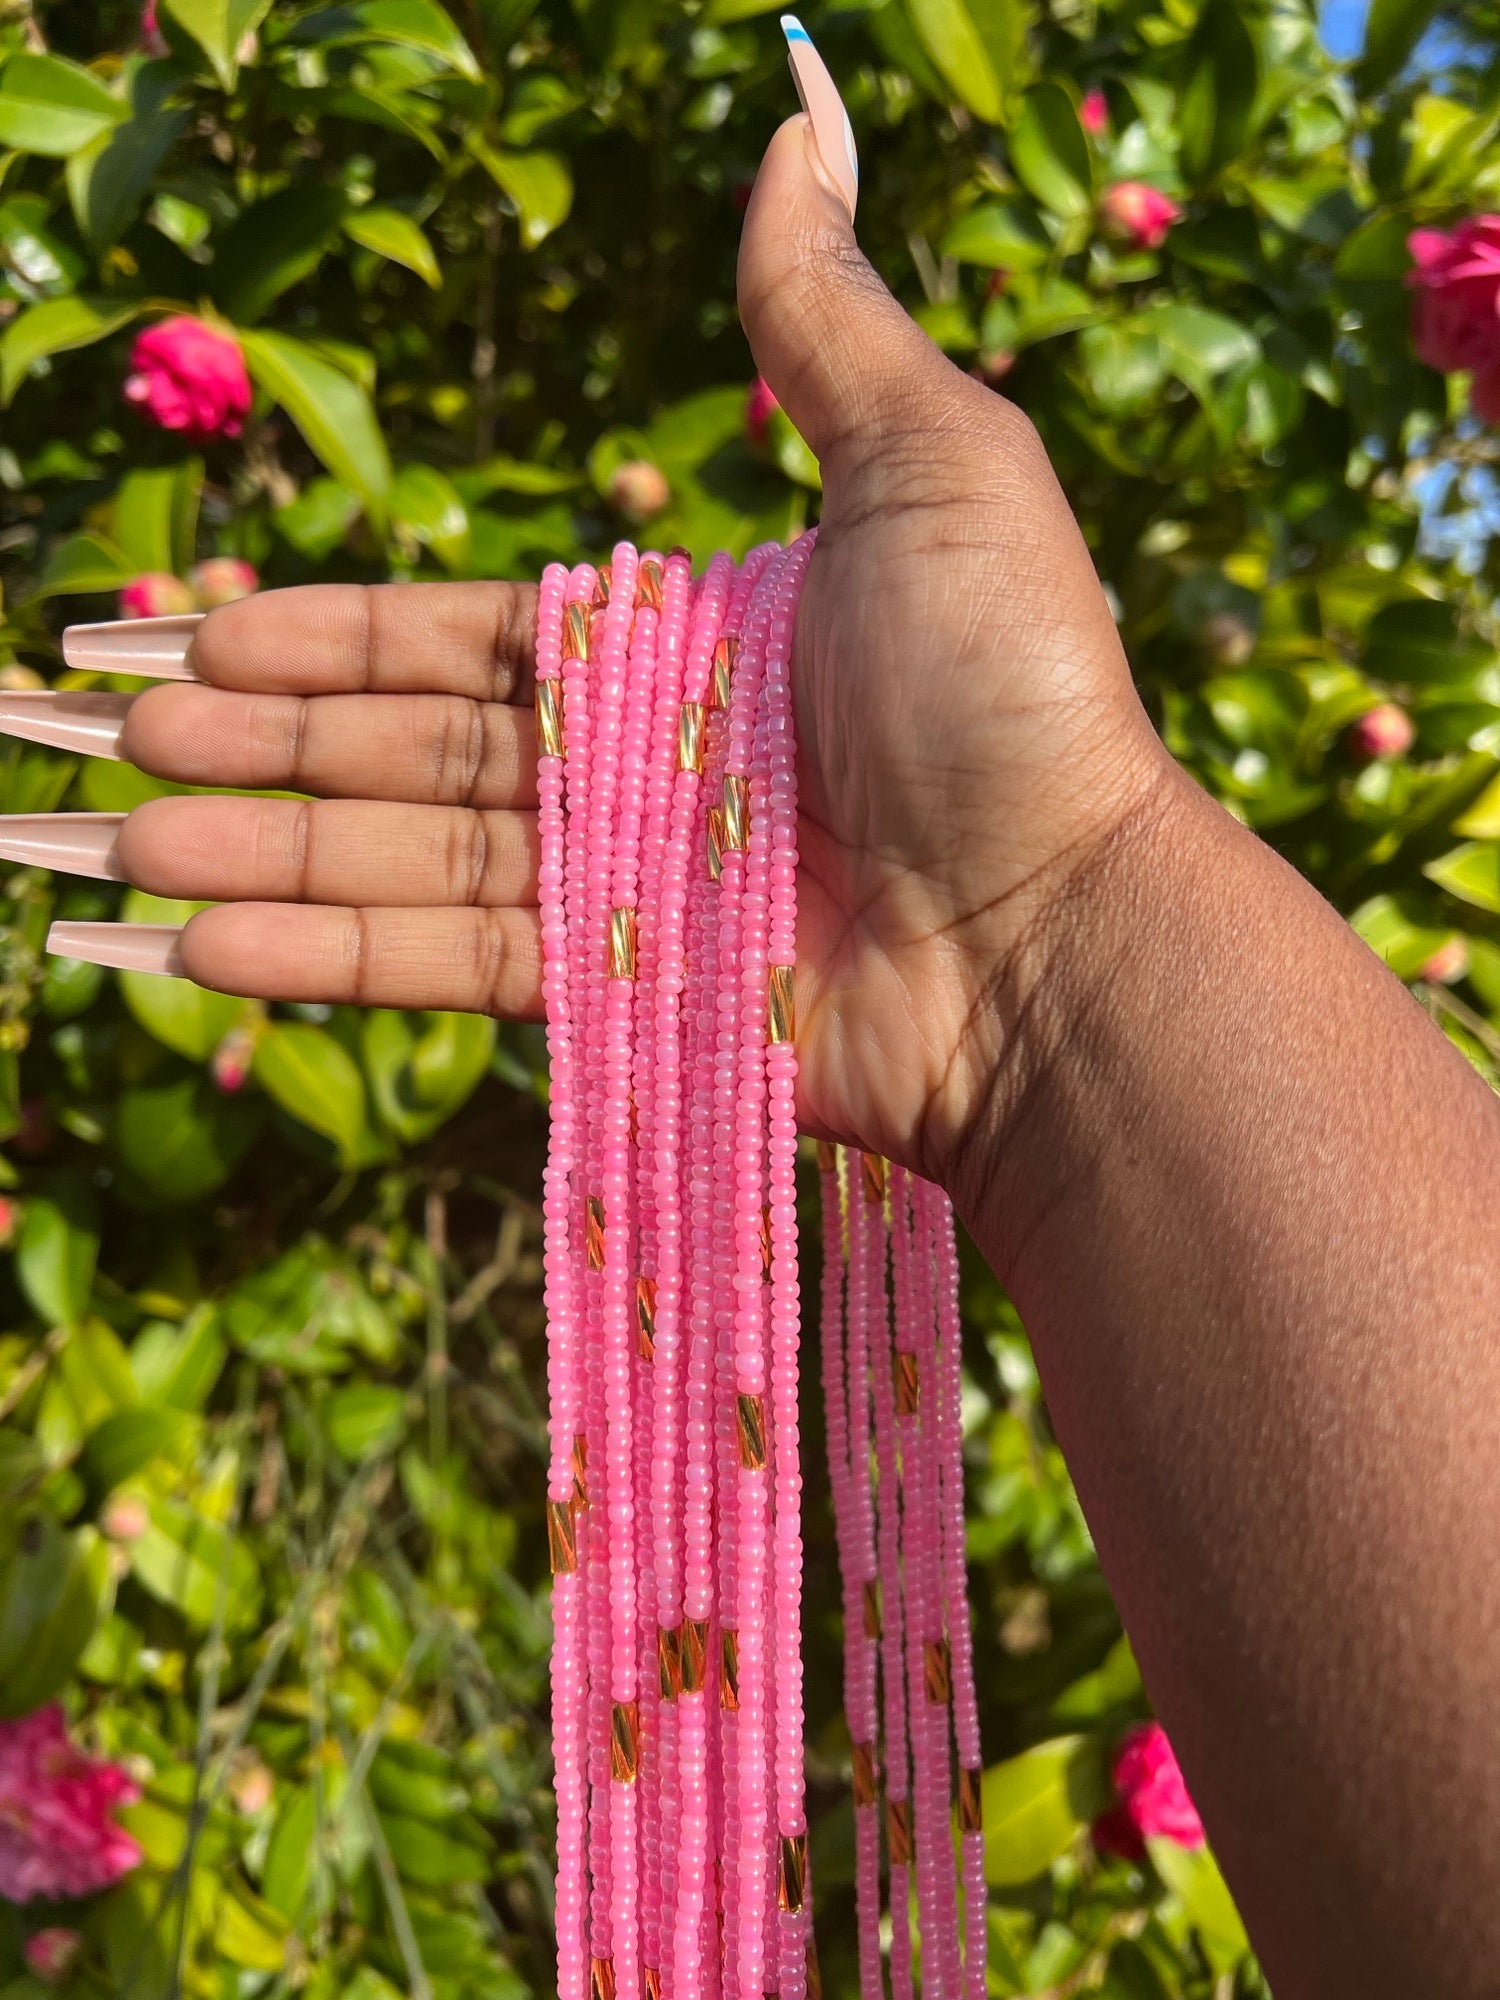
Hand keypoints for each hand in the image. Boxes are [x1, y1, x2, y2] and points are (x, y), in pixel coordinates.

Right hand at [46, 97, 1177, 1183]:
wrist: (1069, 927)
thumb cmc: (1012, 691)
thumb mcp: (932, 465)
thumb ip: (823, 316)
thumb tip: (793, 107)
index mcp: (677, 646)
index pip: (460, 638)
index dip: (325, 631)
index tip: (199, 628)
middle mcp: (636, 767)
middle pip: (404, 744)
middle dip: (253, 734)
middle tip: (105, 723)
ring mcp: (625, 887)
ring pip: (401, 854)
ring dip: (255, 844)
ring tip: (108, 834)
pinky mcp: (624, 996)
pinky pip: (448, 964)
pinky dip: (324, 950)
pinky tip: (197, 936)